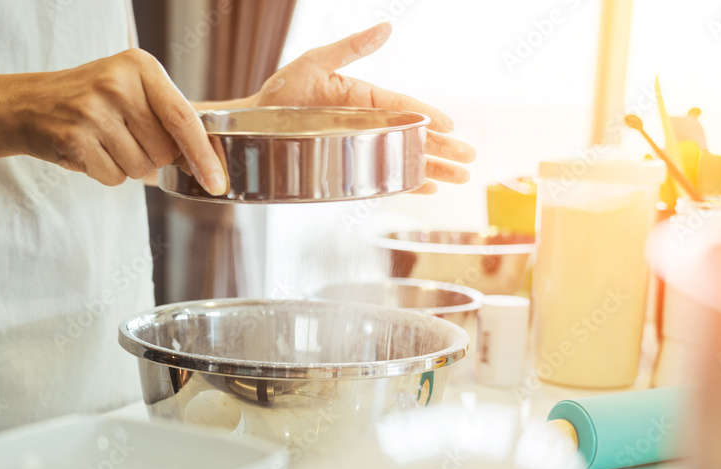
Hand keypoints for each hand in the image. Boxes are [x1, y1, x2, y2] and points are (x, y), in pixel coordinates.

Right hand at [17, 49, 226, 193]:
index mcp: (140, 67)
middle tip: (124, 136)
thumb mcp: (132, 92)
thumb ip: (170, 120)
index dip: (204, 155)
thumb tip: (209, 166)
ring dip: (127, 166)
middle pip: (164, 151)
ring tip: (104, 142)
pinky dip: (105, 173)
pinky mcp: (74, 137)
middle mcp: (117, 84)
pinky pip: (114, 178)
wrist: (29, 104)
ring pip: (140, 169)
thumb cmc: (92, 102)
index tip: (218, 182)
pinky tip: (90, 151)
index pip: (183, 118)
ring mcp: (93, 110)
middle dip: (152, 157)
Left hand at [250, 23, 475, 193]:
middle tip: (470, 160)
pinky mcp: (349, 166)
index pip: (403, 108)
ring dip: (433, 169)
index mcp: (364, 98)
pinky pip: (382, 177)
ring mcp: (360, 146)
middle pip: (413, 137)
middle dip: (442, 149)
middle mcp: (368, 123)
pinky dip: (405, 185)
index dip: (428, 117)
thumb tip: (387, 28)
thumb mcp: (315, 63)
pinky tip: (428, 188)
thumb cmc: (281, 90)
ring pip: (404, 159)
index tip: (450, 126)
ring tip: (461, 179)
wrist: (251, 123)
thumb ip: (351, 48)